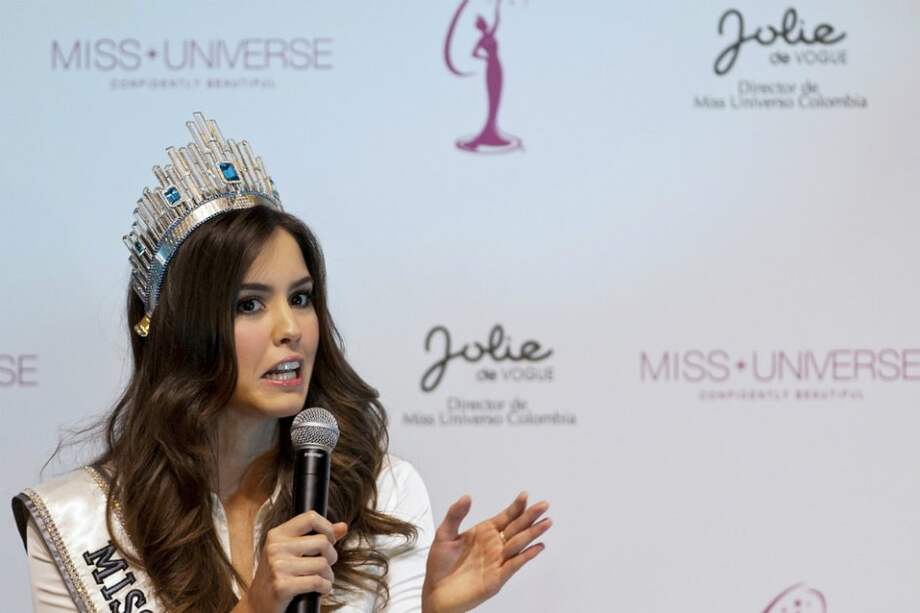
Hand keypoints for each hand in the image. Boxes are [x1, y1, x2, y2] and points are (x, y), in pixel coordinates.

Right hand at [241, 511, 347, 612]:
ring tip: (321, 579)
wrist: (258, 604)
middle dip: (331, 556)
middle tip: (325, 565)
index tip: (330, 540)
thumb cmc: (278, 576)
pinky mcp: (282, 586)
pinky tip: (319, 589)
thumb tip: (343, 527)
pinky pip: (317, 582)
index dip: (327, 528)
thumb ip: (317, 536)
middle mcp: (276, 547)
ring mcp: (278, 567)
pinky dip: (325, 587)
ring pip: (323, 564)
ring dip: (328, 576)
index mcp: (277, 535)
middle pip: (323, 542)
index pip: (311, 517)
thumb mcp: (292, 551)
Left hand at [422, 492, 550, 612]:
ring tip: (546, 522)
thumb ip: (456, 515)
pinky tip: (538, 547)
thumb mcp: (444, 534)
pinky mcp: (498, 577)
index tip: (525, 495)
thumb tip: (467, 497)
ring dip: (533, 533)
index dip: (516, 507)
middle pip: (517, 527)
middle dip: (530, 516)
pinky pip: (515, 564)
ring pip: (519, 543)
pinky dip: (527, 555)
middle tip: (544, 505)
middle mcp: (494, 545)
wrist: (436, 591)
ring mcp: (498, 561)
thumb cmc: (440, 564)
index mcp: (484, 533)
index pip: (505, 517)